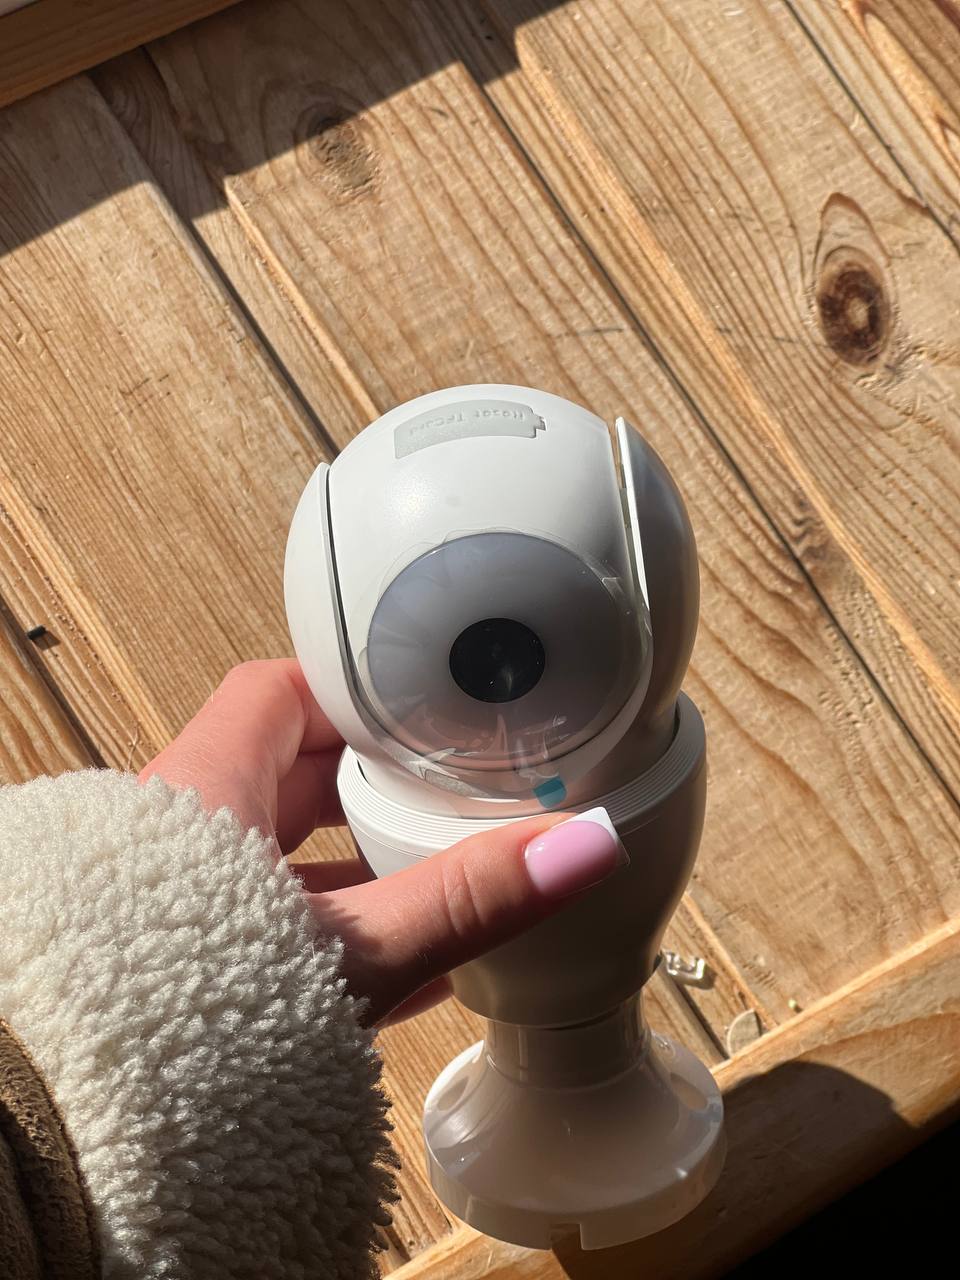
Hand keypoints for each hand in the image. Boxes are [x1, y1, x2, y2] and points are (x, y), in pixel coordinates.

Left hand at [140, 660, 623, 1024]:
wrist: (73, 1128)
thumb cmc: (189, 1011)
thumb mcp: (351, 947)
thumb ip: (466, 897)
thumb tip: (582, 845)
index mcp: (205, 792)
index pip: (278, 695)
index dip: (352, 691)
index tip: (421, 701)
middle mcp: (182, 835)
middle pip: (291, 774)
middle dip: (375, 780)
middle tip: (450, 784)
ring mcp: (182, 904)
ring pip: (286, 858)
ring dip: (360, 865)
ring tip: (442, 874)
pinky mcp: (188, 969)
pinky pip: (273, 932)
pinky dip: (338, 937)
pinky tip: (408, 970)